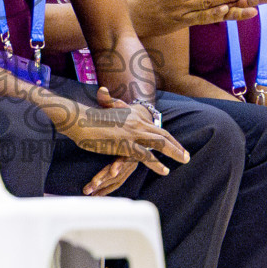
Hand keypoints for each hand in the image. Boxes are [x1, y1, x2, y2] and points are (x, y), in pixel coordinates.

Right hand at [58, 86, 188, 192]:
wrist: (80, 119)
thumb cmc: (90, 118)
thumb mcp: (107, 112)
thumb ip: (113, 107)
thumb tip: (109, 96)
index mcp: (134, 117)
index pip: (157, 127)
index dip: (169, 137)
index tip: (178, 145)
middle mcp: (136, 123)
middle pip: (163, 134)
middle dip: (176, 146)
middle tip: (187, 156)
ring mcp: (131, 133)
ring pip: (159, 143)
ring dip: (174, 152)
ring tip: (184, 160)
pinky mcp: (124, 144)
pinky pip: (145, 155)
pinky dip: (156, 163)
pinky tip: (165, 170)